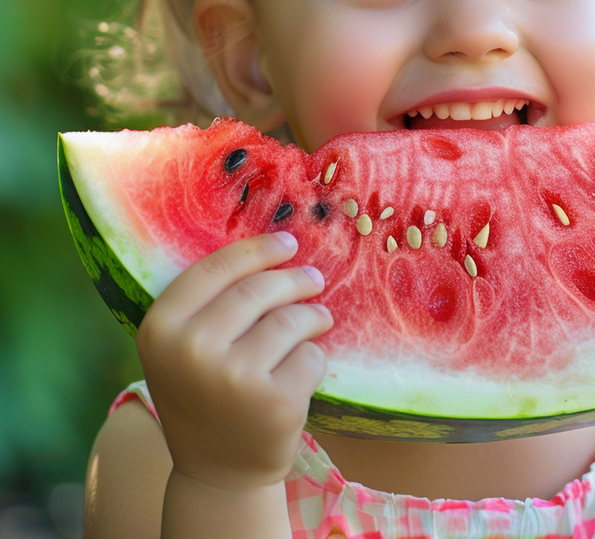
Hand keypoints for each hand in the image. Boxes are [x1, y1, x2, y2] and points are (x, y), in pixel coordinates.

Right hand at [134, 232, 331, 490]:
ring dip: (314, 317)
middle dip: (295, 280)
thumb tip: (274, 246)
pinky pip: (312, 355)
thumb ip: (211, 303)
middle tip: (313, 279)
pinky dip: (314, 357)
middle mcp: (191, 350)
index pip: (215, 269)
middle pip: (260, 290)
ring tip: (316, 321)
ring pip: (293, 319)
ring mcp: (233, 377)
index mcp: (160, 329)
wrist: (218, 471)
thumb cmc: (205, 396)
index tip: (288, 241)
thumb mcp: (183, 348)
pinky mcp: (274, 400)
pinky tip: (301, 370)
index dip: (257, 250)